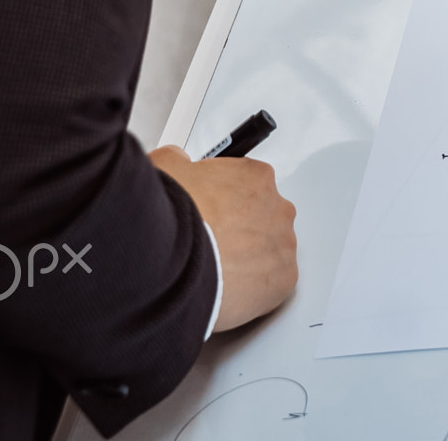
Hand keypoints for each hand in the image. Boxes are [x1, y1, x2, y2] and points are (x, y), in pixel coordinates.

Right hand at [150, 145, 298, 330]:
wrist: (172, 266)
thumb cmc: (170, 220)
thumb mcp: (165, 168)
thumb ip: (179, 159)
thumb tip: (179, 161)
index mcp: (256, 178)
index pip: (248, 184)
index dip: (224, 200)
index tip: (210, 211)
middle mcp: (278, 209)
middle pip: (262, 218)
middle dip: (238, 230)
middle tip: (210, 243)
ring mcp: (283, 245)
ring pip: (269, 251)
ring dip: (247, 259)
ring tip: (214, 270)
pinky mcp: (283, 280)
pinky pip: (272, 284)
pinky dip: (253, 288)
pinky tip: (226, 288)